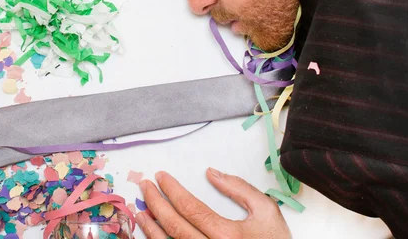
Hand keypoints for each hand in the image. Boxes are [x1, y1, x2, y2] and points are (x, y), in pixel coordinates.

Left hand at [136, 168, 290, 238]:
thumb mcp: (266, 211)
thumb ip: (240, 189)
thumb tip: (212, 173)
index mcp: (228, 235)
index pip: (190, 208)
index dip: (171, 190)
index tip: (160, 177)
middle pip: (175, 226)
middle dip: (156, 204)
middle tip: (145, 187)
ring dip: (151, 229)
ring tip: (141, 211)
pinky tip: (152, 234)